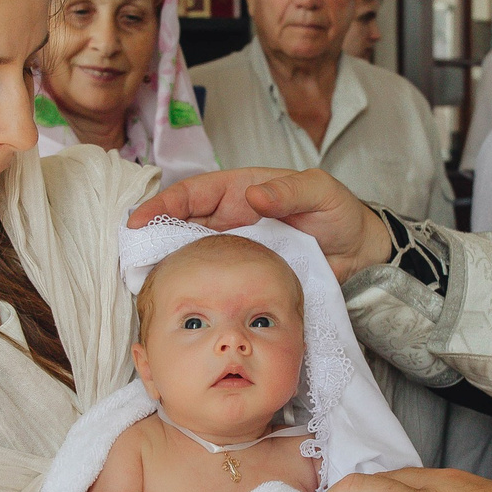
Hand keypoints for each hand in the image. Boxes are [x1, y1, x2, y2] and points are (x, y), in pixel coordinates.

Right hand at [129, 168, 394, 281]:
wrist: (362, 254)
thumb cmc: (340, 215)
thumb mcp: (321, 193)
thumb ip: (289, 191)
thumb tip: (252, 195)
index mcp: (241, 190)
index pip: (193, 194)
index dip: (163, 205)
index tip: (138, 221)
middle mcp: (232, 218)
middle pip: (181, 225)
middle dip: (152, 238)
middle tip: (129, 259)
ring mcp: (236, 249)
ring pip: (192, 253)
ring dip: (167, 265)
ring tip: (142, 283)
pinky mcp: (245, 276)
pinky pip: (213, 278)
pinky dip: (194, 286)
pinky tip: (179, 300)